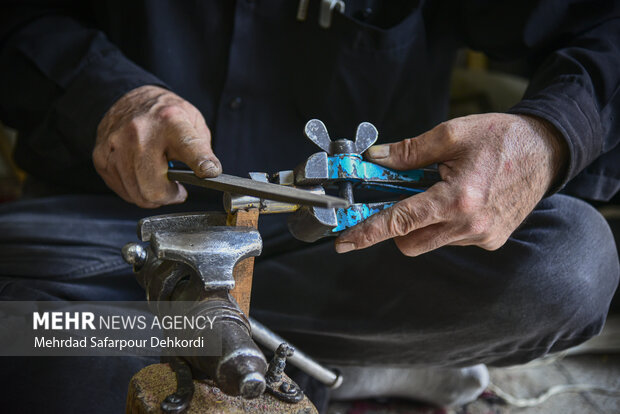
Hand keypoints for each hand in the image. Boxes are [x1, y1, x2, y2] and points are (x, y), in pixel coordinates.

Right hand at [93, 85, 220, 207]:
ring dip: (153, 196)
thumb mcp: (193, 122)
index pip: (189, 147)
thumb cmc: (164, 115)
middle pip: (154, 188)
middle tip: (177, 189)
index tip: (210, 172)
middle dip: (170, 196)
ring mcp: (117, 146)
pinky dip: (136, 191)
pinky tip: (142, 176)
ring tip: (159, 181)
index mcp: (170, 121)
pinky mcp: (101, 158)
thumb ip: (202, 150)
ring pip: (137, 194)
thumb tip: (209, 174)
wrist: (129, 100)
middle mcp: (140, 133)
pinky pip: (123, 191)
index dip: (202, 163)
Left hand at [335, 113, 567, 255]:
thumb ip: (409, 151)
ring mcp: (482, 237)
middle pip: (409, 242)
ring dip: (421, 223)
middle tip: (399, 199)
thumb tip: (375, 160)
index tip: (344, 242)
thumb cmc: (501, 138)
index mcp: (457, 199)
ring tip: (438, 192)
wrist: (546, 151)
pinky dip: (444, 224)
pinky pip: (452, 239)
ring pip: (430, 242)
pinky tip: (459, 200)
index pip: (400, 221)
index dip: (368, 232)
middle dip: (396, 226)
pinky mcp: (491, 240)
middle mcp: (470, 225)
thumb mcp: (452, 134)